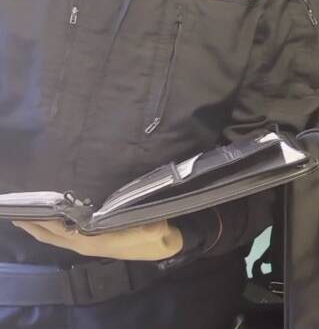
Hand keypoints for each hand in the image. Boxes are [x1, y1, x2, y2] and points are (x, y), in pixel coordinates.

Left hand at [12, 218, 183, 260]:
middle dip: (31, 223)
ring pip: (53, 236)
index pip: (58, 231)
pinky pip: (62, 235)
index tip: (26, 209)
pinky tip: (48, 218)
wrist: (165, 247)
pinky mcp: (92, 240)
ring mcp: (87, 243)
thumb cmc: (156, 237)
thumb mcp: (154, 229)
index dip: (41, 221)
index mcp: (93, 240)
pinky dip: (50, 227)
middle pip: (49, 235)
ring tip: (24, 212)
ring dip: (37, 226)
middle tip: (15, 209)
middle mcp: (84, 242)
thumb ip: (148, 226)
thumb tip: (144, 222)